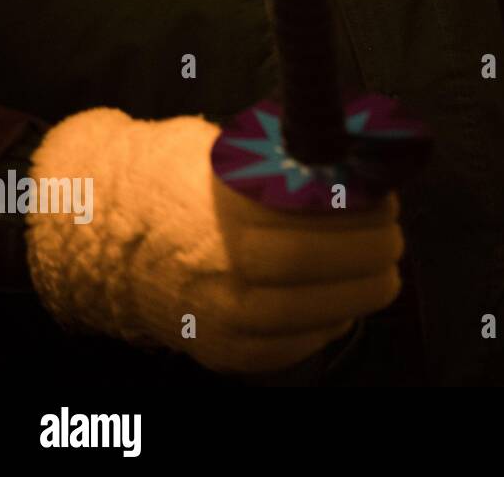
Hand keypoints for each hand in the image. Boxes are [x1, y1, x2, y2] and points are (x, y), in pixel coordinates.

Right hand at [26, 109, 402, 372]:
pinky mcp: (220, 351)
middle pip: (311, 266)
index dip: (360, 212)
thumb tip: (369, 161)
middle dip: (370, 251)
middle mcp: (214, 264)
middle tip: (392, 238)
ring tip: (381, 271)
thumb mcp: (234, 152)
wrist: (111, 235)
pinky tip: (342, 302)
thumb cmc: (187, 182)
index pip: (310, 215)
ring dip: (361, 292)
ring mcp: (215, 315)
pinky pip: (291, 349)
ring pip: (309, 316)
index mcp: (222, 205)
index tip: (385, 201)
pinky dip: (329, 326)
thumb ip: (299, 160)